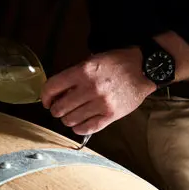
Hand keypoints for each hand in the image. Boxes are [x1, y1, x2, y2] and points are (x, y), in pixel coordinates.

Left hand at [41, 48, 155, 134]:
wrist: (143, 69)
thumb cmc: (116, 63)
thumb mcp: (91, 60)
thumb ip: (74, 75)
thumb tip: (56, 93)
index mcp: (83, 71)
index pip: (52, 87)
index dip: (44, 96)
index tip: (46, 101)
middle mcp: (90, 88)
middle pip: (59, 107)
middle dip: (55, 109)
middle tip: (59, 108)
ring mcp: (101, 104)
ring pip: (70, 120)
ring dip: (66, 119)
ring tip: (70, 116)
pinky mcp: (111, 115)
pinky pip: (87, 128)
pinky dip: (78, 129)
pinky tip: (78, 125)